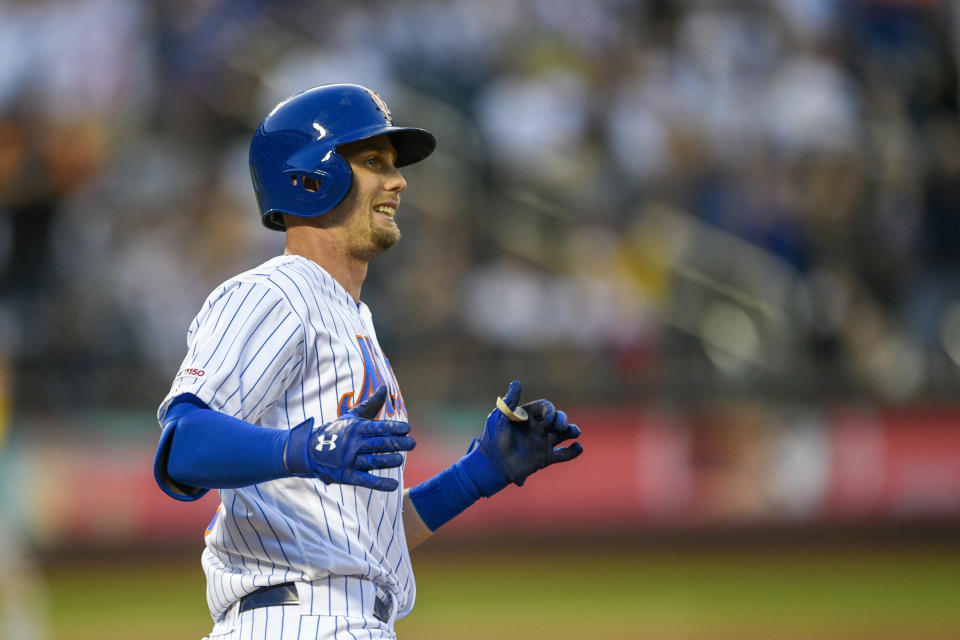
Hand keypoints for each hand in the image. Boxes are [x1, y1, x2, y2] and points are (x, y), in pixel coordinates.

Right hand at [285, 386, 414, 490]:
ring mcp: (350, 460)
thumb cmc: (336, 431)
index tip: (407, 429)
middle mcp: (353, 444)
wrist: (309, 450)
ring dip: (388, 461)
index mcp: (356, 428)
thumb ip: (371, 404)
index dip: (393, 427)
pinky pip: (365, 481)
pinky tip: (394, 485)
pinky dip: (379, 484)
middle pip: (378, 444)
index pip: (377, 427)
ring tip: (400, 459)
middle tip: (413, 444)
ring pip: (372, 461)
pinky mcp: (347, 476)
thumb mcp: (352, 416)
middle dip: (397, 443)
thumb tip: (385, 387)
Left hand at [474, 380, 582, 486]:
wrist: (492, 465)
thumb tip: (516, 383)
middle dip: (563, 419)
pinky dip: (573, 451)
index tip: (547, 419)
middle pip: (557, 418)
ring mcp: (544, 442)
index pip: (545, 407)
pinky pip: (564, 454)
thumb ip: (509, 402)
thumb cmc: (493, 439)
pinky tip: (578, 448)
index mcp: (529, 415)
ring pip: (564, 434)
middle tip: (562, 426)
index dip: (550, 410)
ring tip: (575, 432)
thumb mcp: (498, 418)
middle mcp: (539, 427)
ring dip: (572, 431)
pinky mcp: (546, 458)